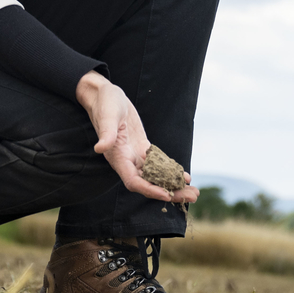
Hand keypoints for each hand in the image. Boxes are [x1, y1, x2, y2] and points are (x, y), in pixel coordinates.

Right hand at [75, 71, 198, 202]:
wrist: (104, 95)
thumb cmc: (105, 103)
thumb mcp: (107, 115)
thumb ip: (106, 133)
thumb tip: (100, 148)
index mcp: (117, 156)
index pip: (133, 180)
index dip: (149, 189)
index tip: (167, 195)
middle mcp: (126, 160)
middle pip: (148, 183)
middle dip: (169, 192)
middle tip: (191, 197)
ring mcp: (134, 155)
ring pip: (155, 177)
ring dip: (173, 186)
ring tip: (193, 192)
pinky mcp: (142, 148)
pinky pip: (157, 165)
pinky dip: (171, 172)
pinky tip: (184, 177)